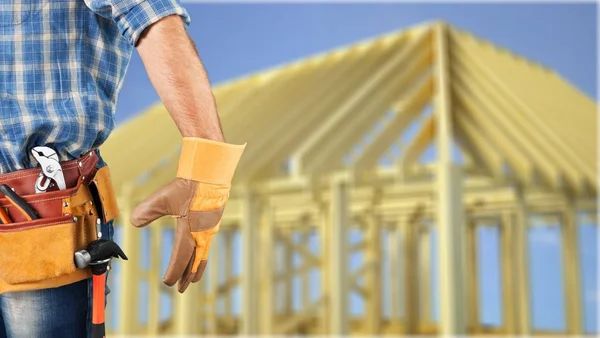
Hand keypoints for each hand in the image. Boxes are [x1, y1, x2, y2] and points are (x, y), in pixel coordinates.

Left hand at [130, 138, 244, 292]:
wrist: (211, 173)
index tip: (166, 283)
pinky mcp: (212, 222)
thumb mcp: (162, 198)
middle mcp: (202, 233)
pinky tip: (198, 254)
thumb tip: (134, 222)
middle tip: (180, 289)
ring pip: (203, 254)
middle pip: (194, 261)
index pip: (181, 257)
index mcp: (189, 230)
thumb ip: (147, 211)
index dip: (174, 272)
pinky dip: (201, 254)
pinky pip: (206, 244)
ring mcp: (209, 229)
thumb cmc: (188, 184)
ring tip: (193, 278)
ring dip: (196, 267)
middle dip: (187, 276)